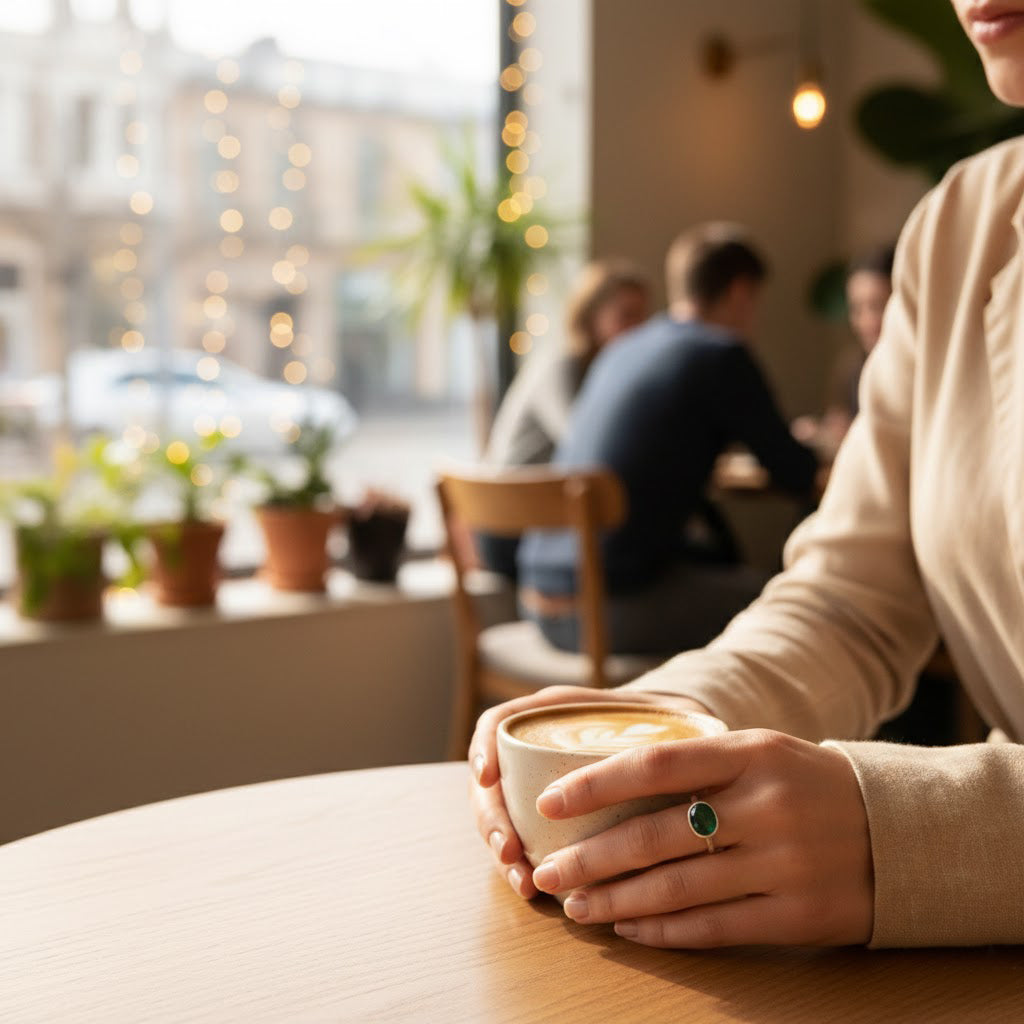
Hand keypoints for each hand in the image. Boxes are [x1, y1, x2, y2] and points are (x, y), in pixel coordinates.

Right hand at [469, 685, 710, 898]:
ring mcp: (537, 784)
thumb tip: (696, 751)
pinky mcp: (547, 818)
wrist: (678, 738)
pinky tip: (532, 889)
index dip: (483, 749)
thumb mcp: (663, 712)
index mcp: (554, 715)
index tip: (486, 778)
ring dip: (502, 851)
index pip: (498, 724)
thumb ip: (667, 726)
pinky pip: (520, 839)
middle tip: (510, 852)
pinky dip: (520, 865)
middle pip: (491, 782)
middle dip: (492, 820)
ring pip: (500, 816)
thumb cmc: (670, 721)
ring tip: (524, 882)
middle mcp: (537, 749)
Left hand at [530, 729, 872, 947]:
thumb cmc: (807, 783)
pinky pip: (712, 927)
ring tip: (575, 905)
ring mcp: (783, 864)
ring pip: (675, 888)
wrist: (899, 832)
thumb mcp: (762, 751)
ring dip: (614, 900)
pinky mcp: (797, 916)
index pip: (655, 763)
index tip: (548, 803)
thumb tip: (607, 780)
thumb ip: (698, 761)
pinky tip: (628, 926)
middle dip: (589, 858)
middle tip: (547, 872)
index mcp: (751, 753)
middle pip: (654, 836)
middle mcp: (765, 806)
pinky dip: (661, 929)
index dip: (594, 784)